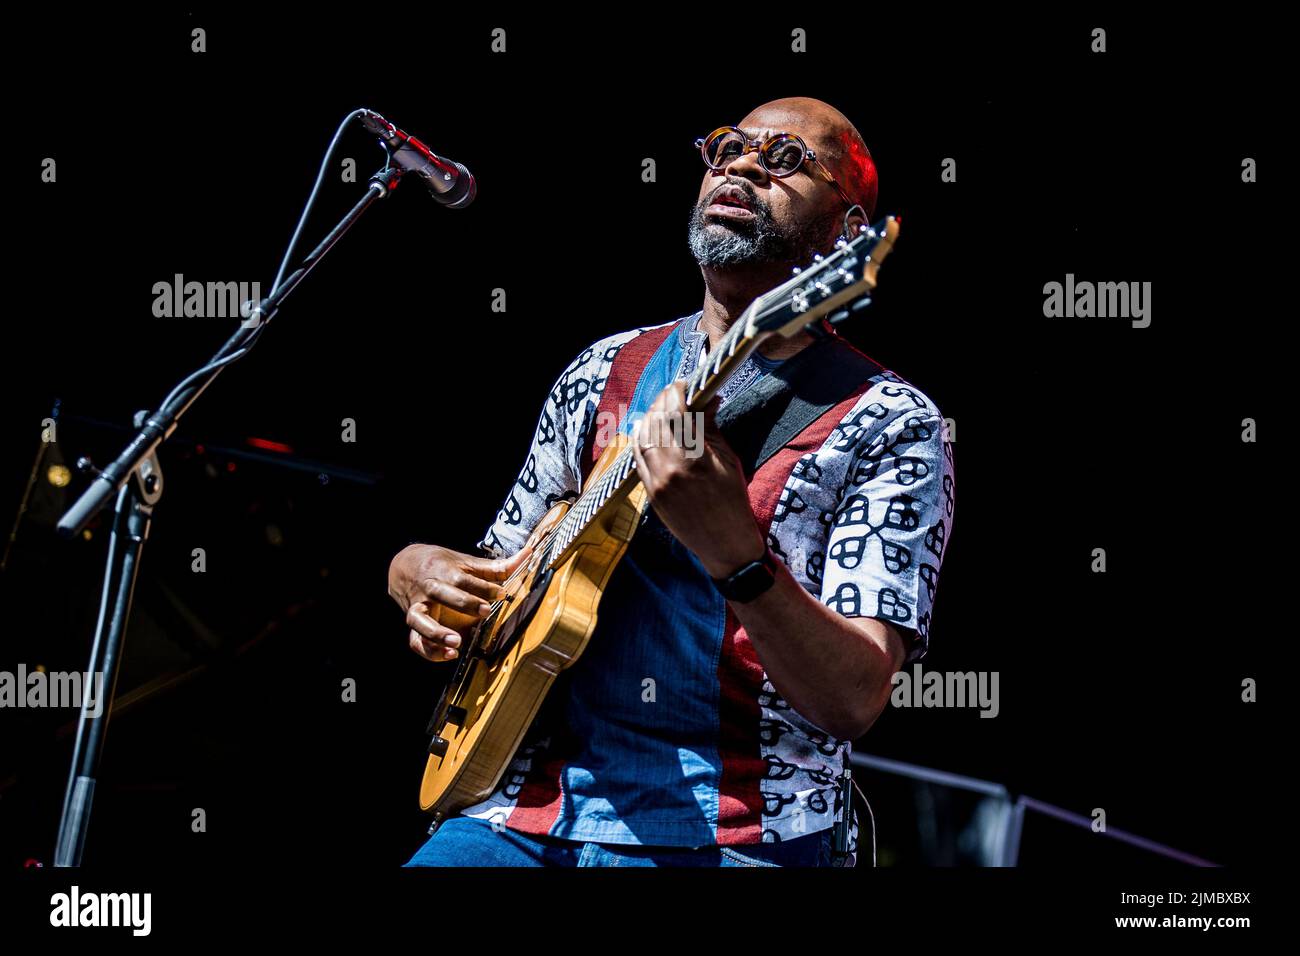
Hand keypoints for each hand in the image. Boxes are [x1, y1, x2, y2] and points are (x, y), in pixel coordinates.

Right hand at [388, 543, 530, 660]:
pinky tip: (450, 655)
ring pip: (420, 620)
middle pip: (442, 593)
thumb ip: (496, 567)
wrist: (403, 566)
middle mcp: (428, 589)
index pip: (462, 578)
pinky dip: (430, 651)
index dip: (482, 586)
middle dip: (463, 602)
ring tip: (457, 643)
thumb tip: (527, 555)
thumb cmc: (440, 565)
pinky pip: (416, 641)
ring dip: (436, 633)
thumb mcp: (466, 562)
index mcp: (443, 571)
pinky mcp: (413, 624)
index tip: (501, 593)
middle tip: (485, 611)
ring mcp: (418, 608)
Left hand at [630, 381, 765, 578]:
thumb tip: (706, 399)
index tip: (685, 385)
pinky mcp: (649, 493)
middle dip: (663, 401)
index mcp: (693, 459)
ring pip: (641, 437)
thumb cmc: (733, 502)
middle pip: (655, 421)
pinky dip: (643, 439)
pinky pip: (638, 457)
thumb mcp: (729, 460)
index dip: (677, 392)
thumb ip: (710, 428)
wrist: (724, 544)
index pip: (674, 412)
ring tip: (664, 411)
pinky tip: (653, 432)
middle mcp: (669, 469)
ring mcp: (655, 482)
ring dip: (650, 418)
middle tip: (676, 395)